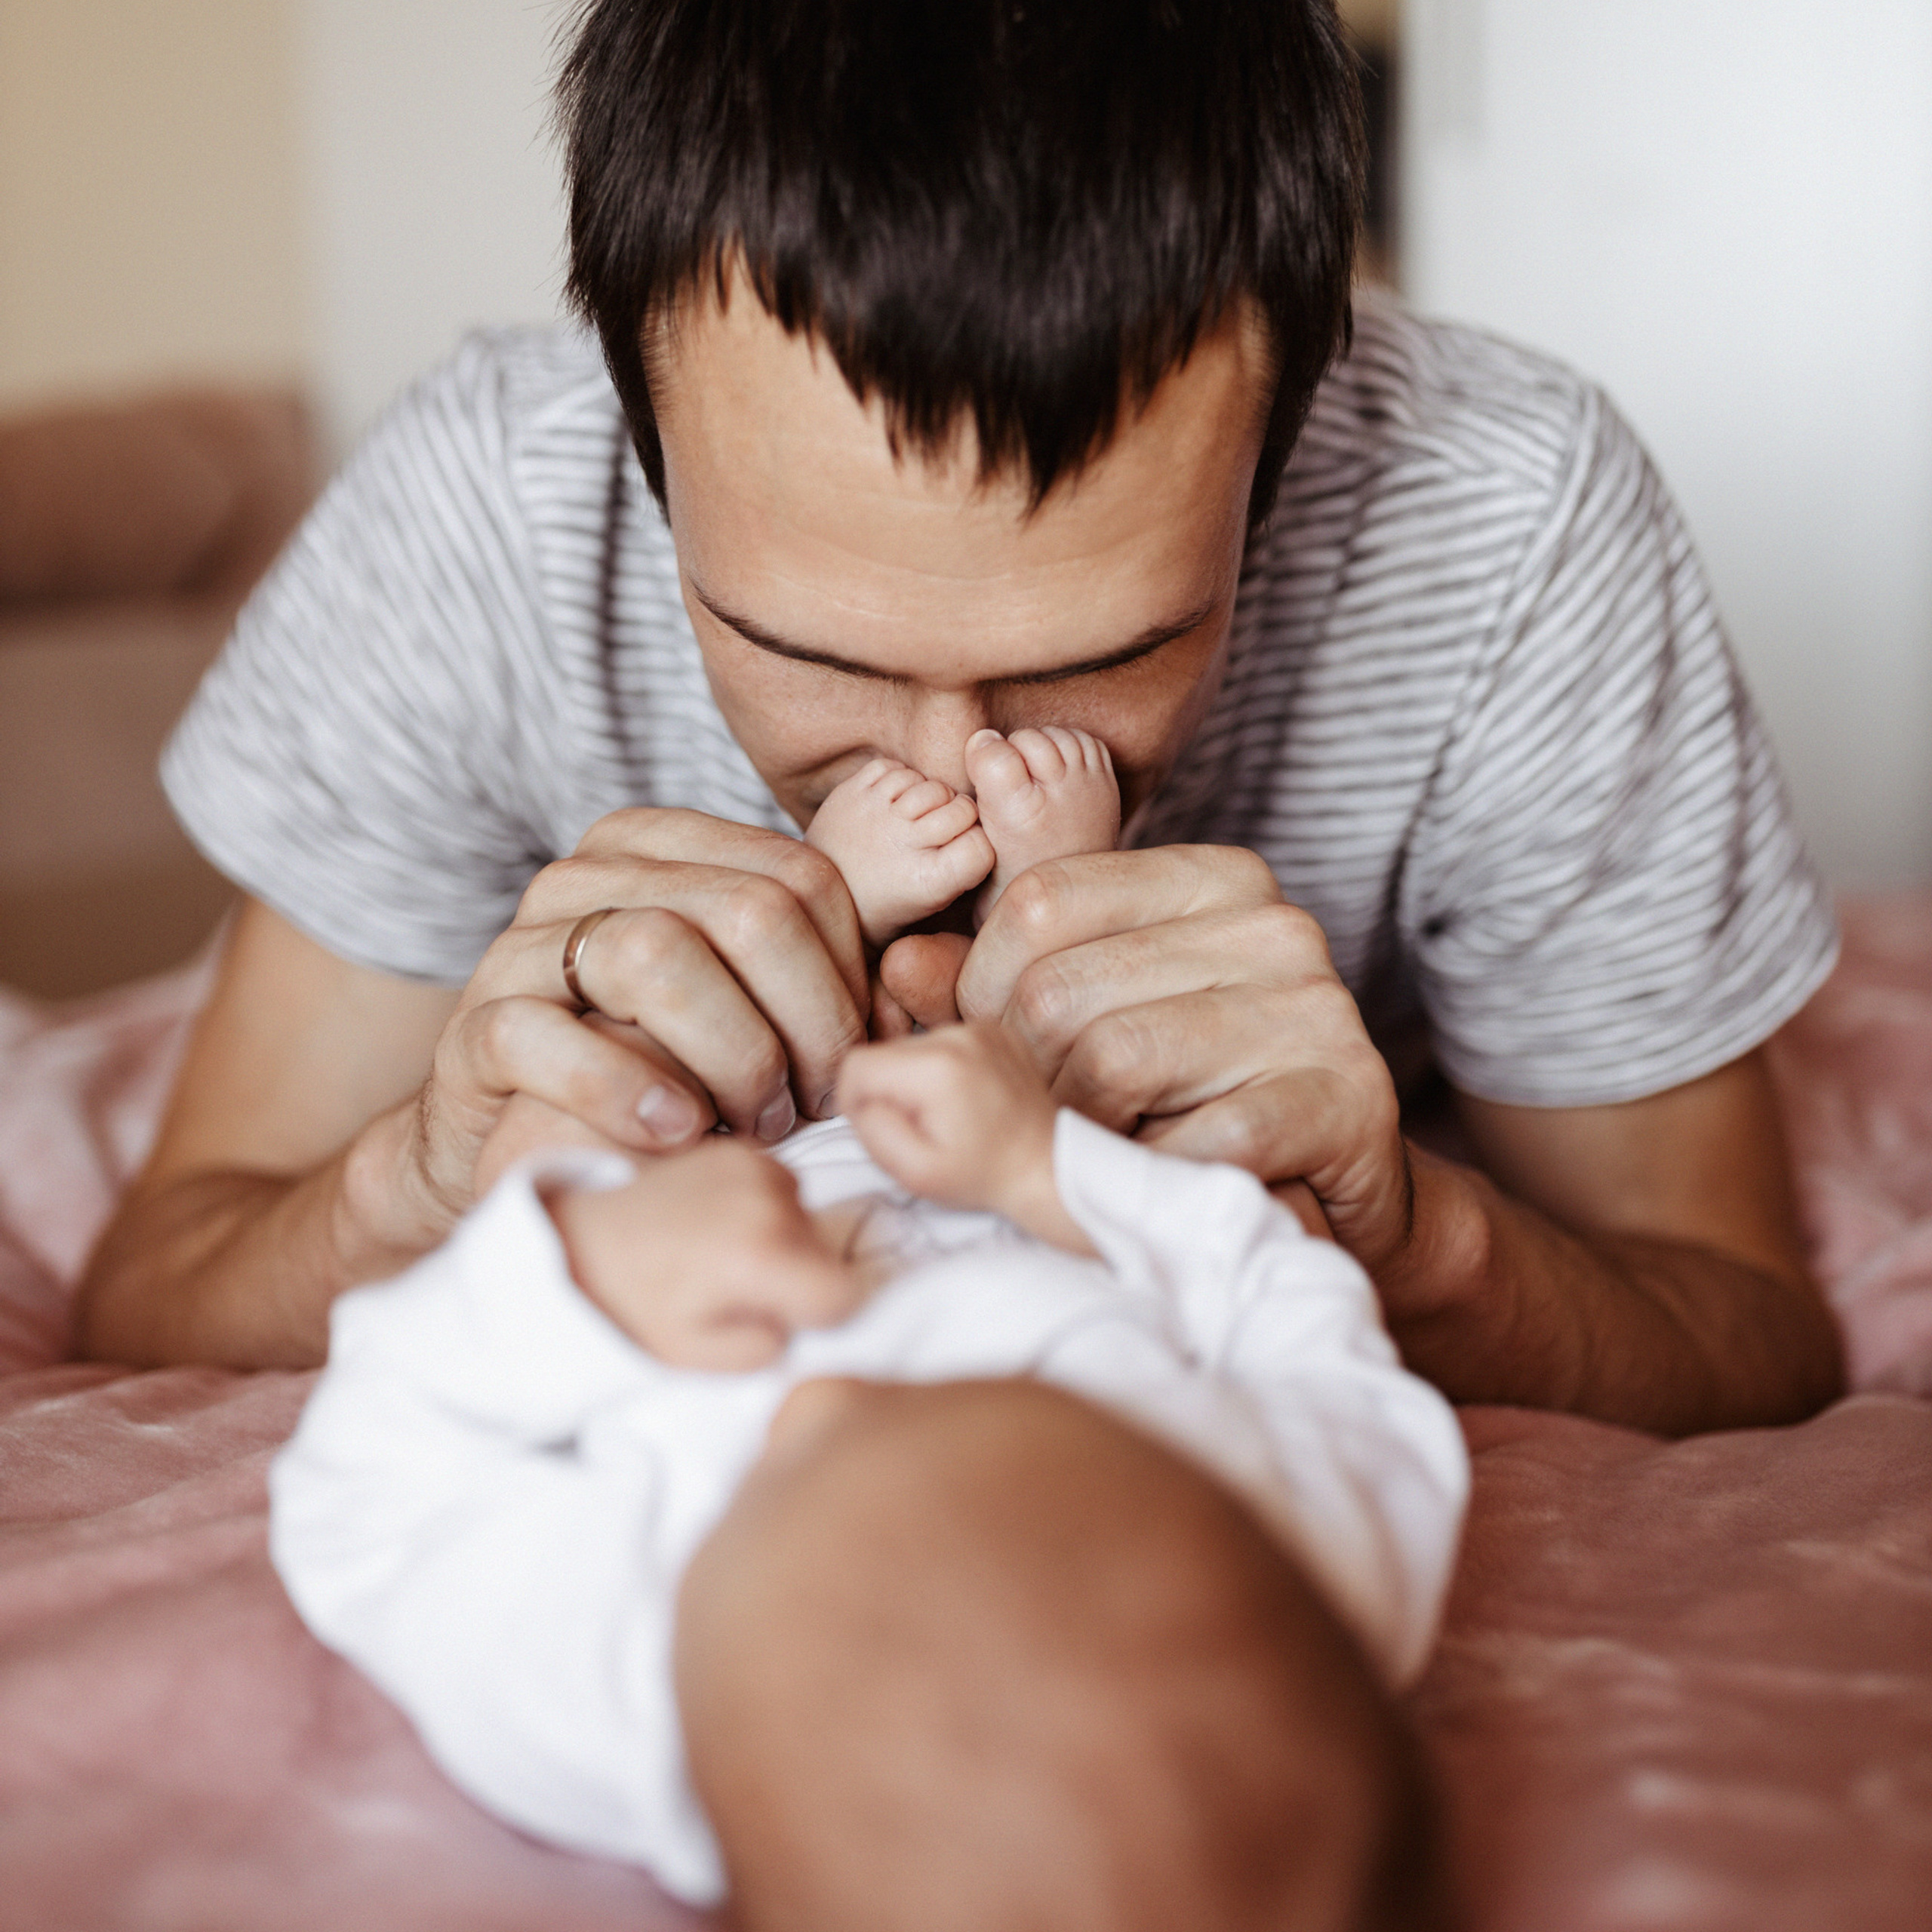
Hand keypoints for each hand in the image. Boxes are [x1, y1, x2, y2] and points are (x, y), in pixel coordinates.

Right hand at [395, 809, 869, 1233]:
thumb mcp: (737, 1002)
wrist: (509, 1136)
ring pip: (656, 956)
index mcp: (661, 844)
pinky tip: (673, 1131)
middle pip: (746, 912)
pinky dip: (626, 1089)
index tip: (851, 1060)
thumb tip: (919, 986)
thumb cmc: (652, 1068)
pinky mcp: (474, 1028)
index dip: (849, 978)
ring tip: (751, 1122)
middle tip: (812, 1104)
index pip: (800, 878)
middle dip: (805, 1021)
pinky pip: (549, 1036)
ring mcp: (520, 945)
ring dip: (731, 1054)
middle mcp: (586, 875)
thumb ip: (814, 971)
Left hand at [547, 1139, 865, 1370]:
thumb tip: (802, 1324)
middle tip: (738, 1288)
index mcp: (759, 1257)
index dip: (821, 1317)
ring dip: (784, 1241)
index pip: (845, 1295)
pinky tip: (721, 1222)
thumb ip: (765, 1350)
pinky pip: (784, 1188)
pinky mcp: (740, 1149)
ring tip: (725, 1254)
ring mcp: (756, 1166)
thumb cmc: (639, 1307)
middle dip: (798, 1278)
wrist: (584, 1242)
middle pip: (827, 1256)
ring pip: (809, 1220)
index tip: (779, 1317)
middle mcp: (767, 1201)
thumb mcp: (696, 1357)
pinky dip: (766, 1207)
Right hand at [835, 1023, 1091, 1251]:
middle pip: (883, 1052)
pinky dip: (943, 1068)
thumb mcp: (913, 1172)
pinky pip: (942, 1041)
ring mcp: (980, 1028)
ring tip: (948, 1114)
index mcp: (935, 1069)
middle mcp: (959, 1035)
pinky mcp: (994, 1029)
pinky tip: (966, 1097)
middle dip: (889, 1090)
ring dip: (916, 1079)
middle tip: (922, 1127)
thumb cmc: (980, 1176)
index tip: (880, 1127)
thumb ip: (871, 1130)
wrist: (1046, 1167)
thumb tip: (856, 1095)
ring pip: (911, 1046)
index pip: (856, 1064)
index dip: (855, 1101)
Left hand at [884, 846, 1408, 1274]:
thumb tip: (899, 966)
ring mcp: (1318, 1007)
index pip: (1040, 899)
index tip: (991, 1051)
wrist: (1340, 1208)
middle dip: (1020, 1079)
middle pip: (1063, 988)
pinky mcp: (1345, 1099)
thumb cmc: (1193, 1106)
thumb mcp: (1096, 1025)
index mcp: (1210, 878)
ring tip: (1088, 1159)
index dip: (979, 988)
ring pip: (1116, 1060)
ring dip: (1075, 1134)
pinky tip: (1151, 1189)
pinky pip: (1192, 1141)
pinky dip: (1147, 1181)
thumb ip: (997, 986)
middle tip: (1034, 1129)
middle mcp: (1273, 924)